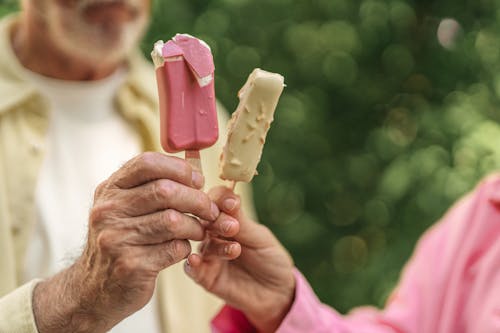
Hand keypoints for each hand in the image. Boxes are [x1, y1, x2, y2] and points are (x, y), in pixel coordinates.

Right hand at [32, 152, 218, 332]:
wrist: (94, 289)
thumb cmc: (120, 241)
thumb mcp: (123, 208)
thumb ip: (150, 187)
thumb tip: (194, 167)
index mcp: (109, 190)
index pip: (147, 163)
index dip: (179, 169)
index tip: (197, 181)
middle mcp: (108, 211)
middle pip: (165, 191)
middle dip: (197, 199)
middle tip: (211, 210)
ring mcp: (116, 238)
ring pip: (173, 220)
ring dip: (195, 226)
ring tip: (199, 231)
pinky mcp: (130, 265)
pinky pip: (174, 248)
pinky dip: (186, 247)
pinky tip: (183, 249)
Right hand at [184, 186, 294, 332]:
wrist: (277, 293)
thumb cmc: (271, 259)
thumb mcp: (261, 238)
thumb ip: (242, 221)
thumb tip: (229, 197)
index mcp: (228, 219)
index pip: (216, 201)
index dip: (221, 200)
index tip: (232, 204)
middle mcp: (213, 234)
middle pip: (204, 220)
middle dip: (216, 221)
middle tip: (232, 227)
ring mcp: (208, 255)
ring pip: (200, 244)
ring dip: (215, 245)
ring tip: (234, 250)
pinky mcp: (205, 277)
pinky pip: (192, 268)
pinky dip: (192, 263)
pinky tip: (195, 260)